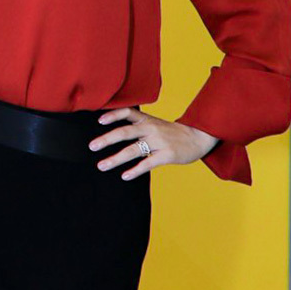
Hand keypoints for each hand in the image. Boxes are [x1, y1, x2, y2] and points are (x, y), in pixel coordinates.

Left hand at [90, 108, 217, 179]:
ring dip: (115, 158)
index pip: (127, 113)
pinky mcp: (167, 155)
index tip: (99, 121)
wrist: (198, 137)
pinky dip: (135, 170)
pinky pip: (148, 163)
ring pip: (133, 150)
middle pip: (125, 132)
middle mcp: (151, 129)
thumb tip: (113, 133)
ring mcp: (159, 142)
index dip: (113, 115)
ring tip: (102, 165)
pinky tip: (125, 176)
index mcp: (147, 120)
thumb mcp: (154, 124)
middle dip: (107, 139)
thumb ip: (137, 126)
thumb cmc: (171, 133)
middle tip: (92, 146)